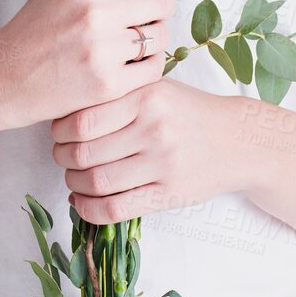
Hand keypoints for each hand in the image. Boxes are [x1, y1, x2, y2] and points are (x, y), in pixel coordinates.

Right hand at [0, 0, 181, 132]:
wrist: (2, 78)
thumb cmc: (31, 31)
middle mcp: (97, 15)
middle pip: (163, 3)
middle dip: (162, 6)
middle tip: (150, 13)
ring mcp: (103, 52)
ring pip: (161, 37)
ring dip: (154, 37)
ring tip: (135, 41)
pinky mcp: (108, 85)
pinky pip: (154, 69)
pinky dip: (149, 66)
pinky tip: (132, 64)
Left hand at [51, 77, 248, 225]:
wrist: (238, 139)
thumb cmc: (187, 111)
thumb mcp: (155, 87)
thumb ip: (117, 95)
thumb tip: (64, 112)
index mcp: (145, 97)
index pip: (83, 120)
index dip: (60, 131)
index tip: (57, 133)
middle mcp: (154, 130)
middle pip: (85, 153)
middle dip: (62, 158)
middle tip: (61, 156)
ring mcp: (163, 164)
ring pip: (97, 182)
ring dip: (73, 183)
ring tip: (73, 178)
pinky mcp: (170, 194)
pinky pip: (116, 209)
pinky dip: (89, 209)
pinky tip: (82, 200)